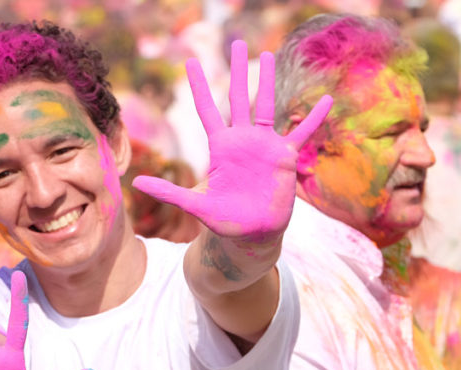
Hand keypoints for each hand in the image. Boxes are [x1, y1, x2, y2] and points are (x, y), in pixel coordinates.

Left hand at [133, 40, 331, 241]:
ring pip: (267, 106)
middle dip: (237, 72)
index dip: (199, 87)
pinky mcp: (285, 157)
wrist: (252, 234)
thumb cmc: (224, 220)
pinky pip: (301, 133)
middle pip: (238, 99)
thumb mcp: (195, 206)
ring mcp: (265, 146)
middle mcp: (241, 141)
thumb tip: (136, 182)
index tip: (191, 62)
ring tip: (268, 55)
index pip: (206, 110)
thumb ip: (169, 192)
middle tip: (236, 44)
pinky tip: (324, 100)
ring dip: (268, 82)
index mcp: (220, 148)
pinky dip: (312, 118)